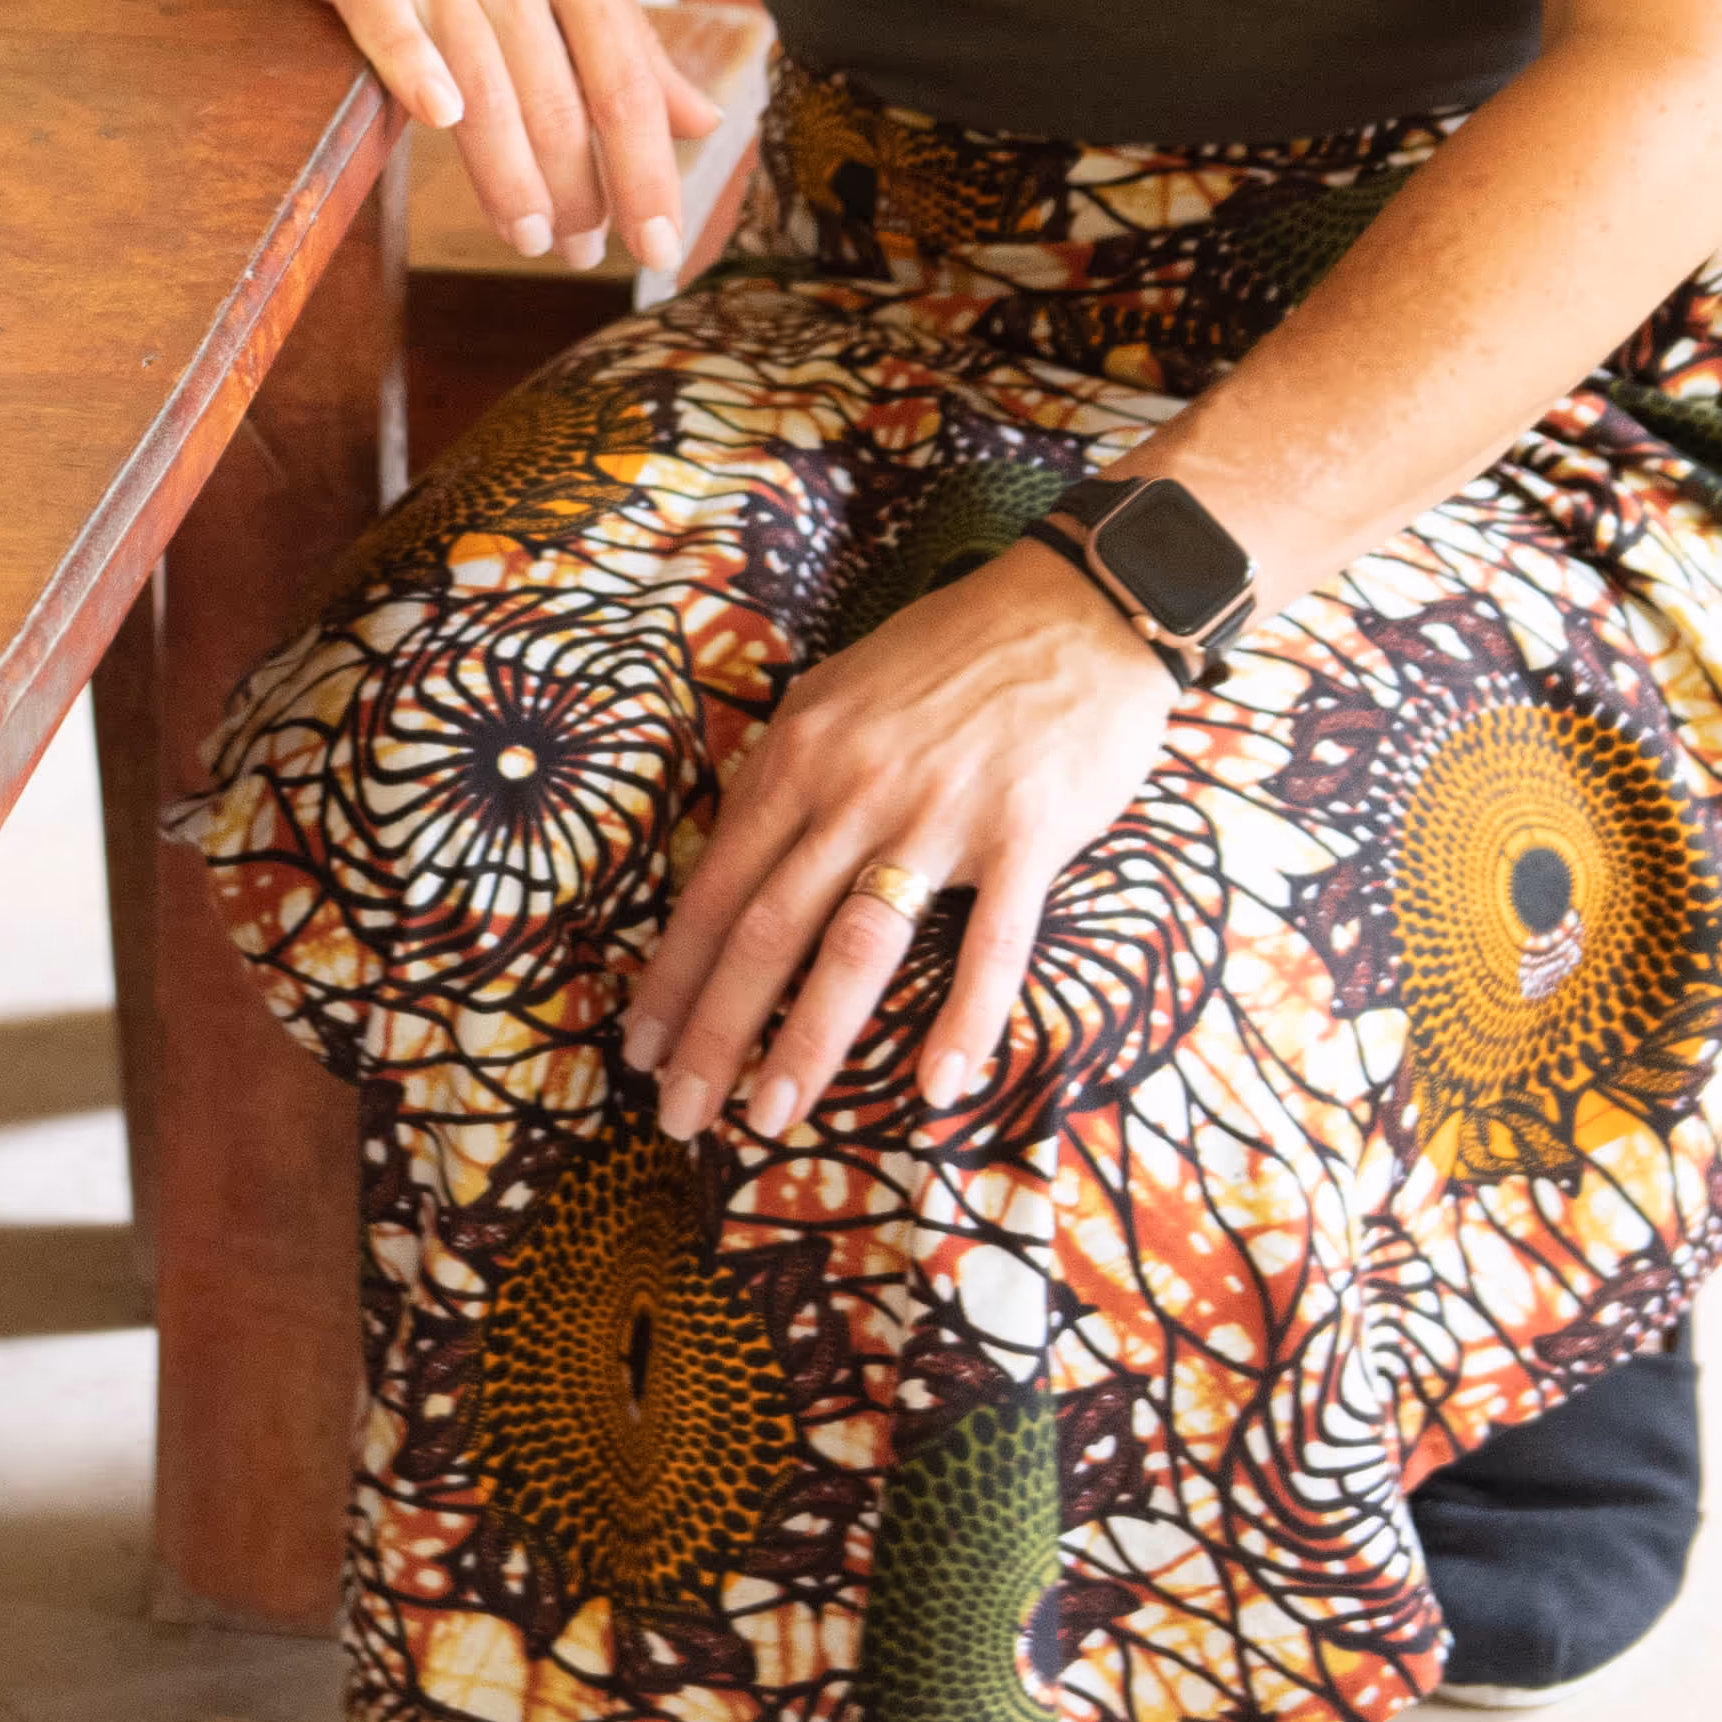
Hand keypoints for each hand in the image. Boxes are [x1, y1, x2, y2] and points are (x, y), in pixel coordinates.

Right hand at [260, 0, 710, 255]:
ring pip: (483, 78)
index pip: (625, 78)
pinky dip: (415, 66)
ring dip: (508, 171)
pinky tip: (439, 117)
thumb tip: (699, 120)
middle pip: (557, 93)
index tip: (661, 243)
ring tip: (530, 235)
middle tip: (581, 254)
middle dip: (577, 188)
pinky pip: (391, 17)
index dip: (645, 167)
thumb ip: (626, 34)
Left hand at [618, 547, 1186, 1146]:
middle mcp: (855, 786)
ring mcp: (940, 811)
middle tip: (682, 1116)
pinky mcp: (1026, 832)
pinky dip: (962, 1020)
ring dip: (807, 1040)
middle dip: (714, 1032)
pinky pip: (990, 943)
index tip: (641, 1050)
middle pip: (765, 928)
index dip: (673, 976)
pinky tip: (935, 1089)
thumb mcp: (839, 693)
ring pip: (854, 944)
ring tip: (771, 1114)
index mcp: (800, 753)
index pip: (715, 886)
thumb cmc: (955, 653)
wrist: (1079, 604)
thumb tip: (734, 860)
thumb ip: (790, 775)